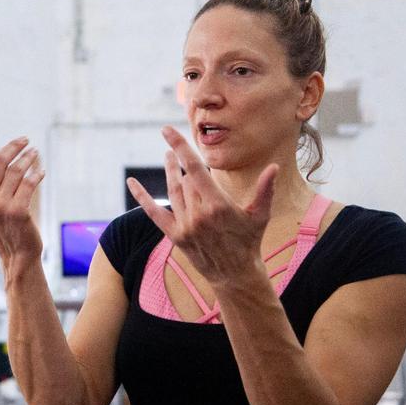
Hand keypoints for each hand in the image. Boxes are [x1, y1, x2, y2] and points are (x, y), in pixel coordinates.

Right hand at [0, 112, 45, 271]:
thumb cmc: (0, 226)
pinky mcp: (17, 211)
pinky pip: (29, 183)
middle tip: (26, 140)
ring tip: (35, 154)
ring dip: (28, 159)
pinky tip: (41, 172)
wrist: (17, 254)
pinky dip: (37, 174)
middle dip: (13, 146)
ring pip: (16, 170)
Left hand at [126, 126, 277, 285]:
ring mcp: (184, 226)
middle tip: (177, 147)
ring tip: (167, 156)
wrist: (234, 275)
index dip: (180, 147)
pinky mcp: (174, 235)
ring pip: (173, 191)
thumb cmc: (250, 241)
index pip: (194, 169)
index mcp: (218, 205)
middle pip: (185, 179)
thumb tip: (274, 166)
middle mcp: (198, 215)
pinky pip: (153, 213)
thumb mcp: (260, 215)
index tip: (166, 130)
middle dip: (183, 164)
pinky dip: (141, 196)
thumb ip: (265, 190)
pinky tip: (131, 182)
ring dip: (169, 172)